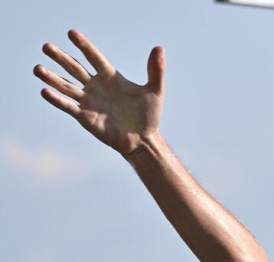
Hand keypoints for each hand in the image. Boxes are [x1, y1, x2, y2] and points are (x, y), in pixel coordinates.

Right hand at [33, 29, 164, 157]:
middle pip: (75, 68)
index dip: (84, 46)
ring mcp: (88, 101)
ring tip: (38, 68)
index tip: (72, 33)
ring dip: (52, 78)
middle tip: (46, 46)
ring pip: (66, 86)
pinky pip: (68, 106)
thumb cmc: (149, 115)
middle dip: (61, 58)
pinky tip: (45, 91)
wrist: (142, 140)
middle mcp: (96, 86)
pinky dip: (57, 99)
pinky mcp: (84, 116)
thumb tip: (159, 48)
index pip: (94, 58)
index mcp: (110, 77)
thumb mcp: (155, 91)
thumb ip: (156, 71)